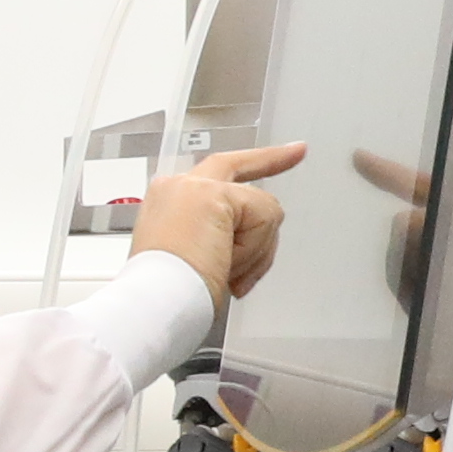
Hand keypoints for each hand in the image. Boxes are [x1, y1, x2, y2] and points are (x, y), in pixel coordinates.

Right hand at [131, 141, 301, 314]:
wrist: (154, 299)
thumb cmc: (167, 293)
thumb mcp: (195, 260)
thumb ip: (220, 240)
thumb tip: (252, 249)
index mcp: (168, 204)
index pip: (212, 179)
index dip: (244, 169)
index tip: (269, 161)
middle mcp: (178, 187)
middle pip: (237, 165)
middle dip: (272, 158)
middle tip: (298, 152)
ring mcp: (195, 186)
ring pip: (261, 210)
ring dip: (254, 250)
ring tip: (222, 270)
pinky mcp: (214, 194)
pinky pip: (264, 218)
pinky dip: (254, 248)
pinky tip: (225, 261)